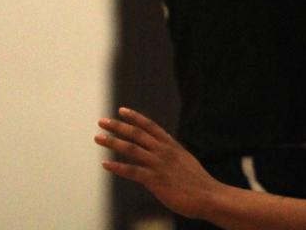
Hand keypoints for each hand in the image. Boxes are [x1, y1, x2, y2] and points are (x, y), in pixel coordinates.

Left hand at [96, 108, 221, 219]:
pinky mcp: (155, 180)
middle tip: (101, 120)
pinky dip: (117, 167)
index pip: (149, 125)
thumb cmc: (196, 181)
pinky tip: (105, 164)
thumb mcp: (184, 160)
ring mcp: (159, 164)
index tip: (121, 111)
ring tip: (98, 137)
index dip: (135, 117)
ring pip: (131, 149)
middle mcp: (163, 150)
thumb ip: (171, 152)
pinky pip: (132, 171)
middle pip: (136, 133)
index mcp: (171, 144)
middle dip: (118, 126)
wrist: (208, 195)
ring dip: (113, 142)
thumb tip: (163, 146)